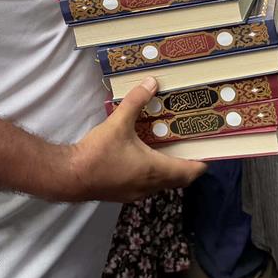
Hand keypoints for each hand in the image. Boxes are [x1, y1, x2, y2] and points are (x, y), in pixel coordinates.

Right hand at [66, 78, 206, 202]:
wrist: (69, 176)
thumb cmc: (97, 153)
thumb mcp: (118, 123)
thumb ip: (136, 101)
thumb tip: (152, 82)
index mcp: (155, 170)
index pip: (189, 172)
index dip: (201, 164)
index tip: (209, 153)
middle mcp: (150, 186)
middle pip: (178, 180)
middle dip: (187, 166)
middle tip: (191, 148)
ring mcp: (136, 193)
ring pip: (162, 184)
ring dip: (168, 171)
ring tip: (169, 151)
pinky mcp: (123, 194)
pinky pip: (147, 186)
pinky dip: (152, 175)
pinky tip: (142, 160)